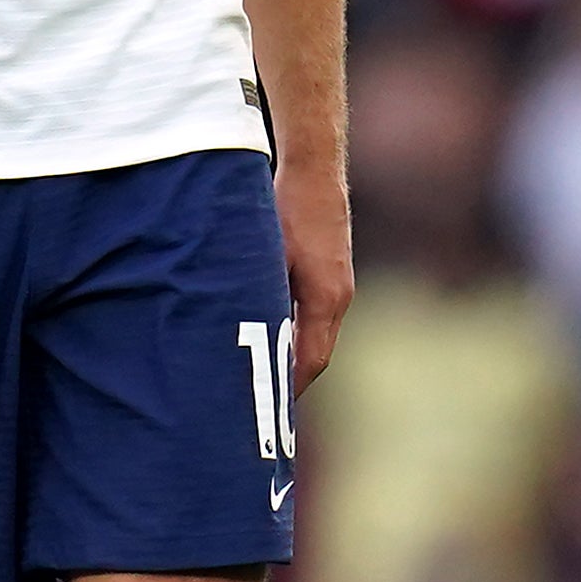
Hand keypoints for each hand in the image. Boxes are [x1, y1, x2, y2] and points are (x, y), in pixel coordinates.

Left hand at [277, 157, 353, 389]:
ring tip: (269, 378)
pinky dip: (301, 334)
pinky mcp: (333, 273)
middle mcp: (338, 297)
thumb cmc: (287, 208)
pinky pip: (319, 317)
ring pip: (320, 336)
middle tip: (264, 404)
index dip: (291, 388)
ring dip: (297, 357)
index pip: (312, 361)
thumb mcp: (266, 255)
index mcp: (325, 299)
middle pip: (318, 354)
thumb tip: (240, 333)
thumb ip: (259, 296)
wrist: (314, 171)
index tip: (270, 410)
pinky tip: (276, 336)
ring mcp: (340, 285)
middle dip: (293, 381)